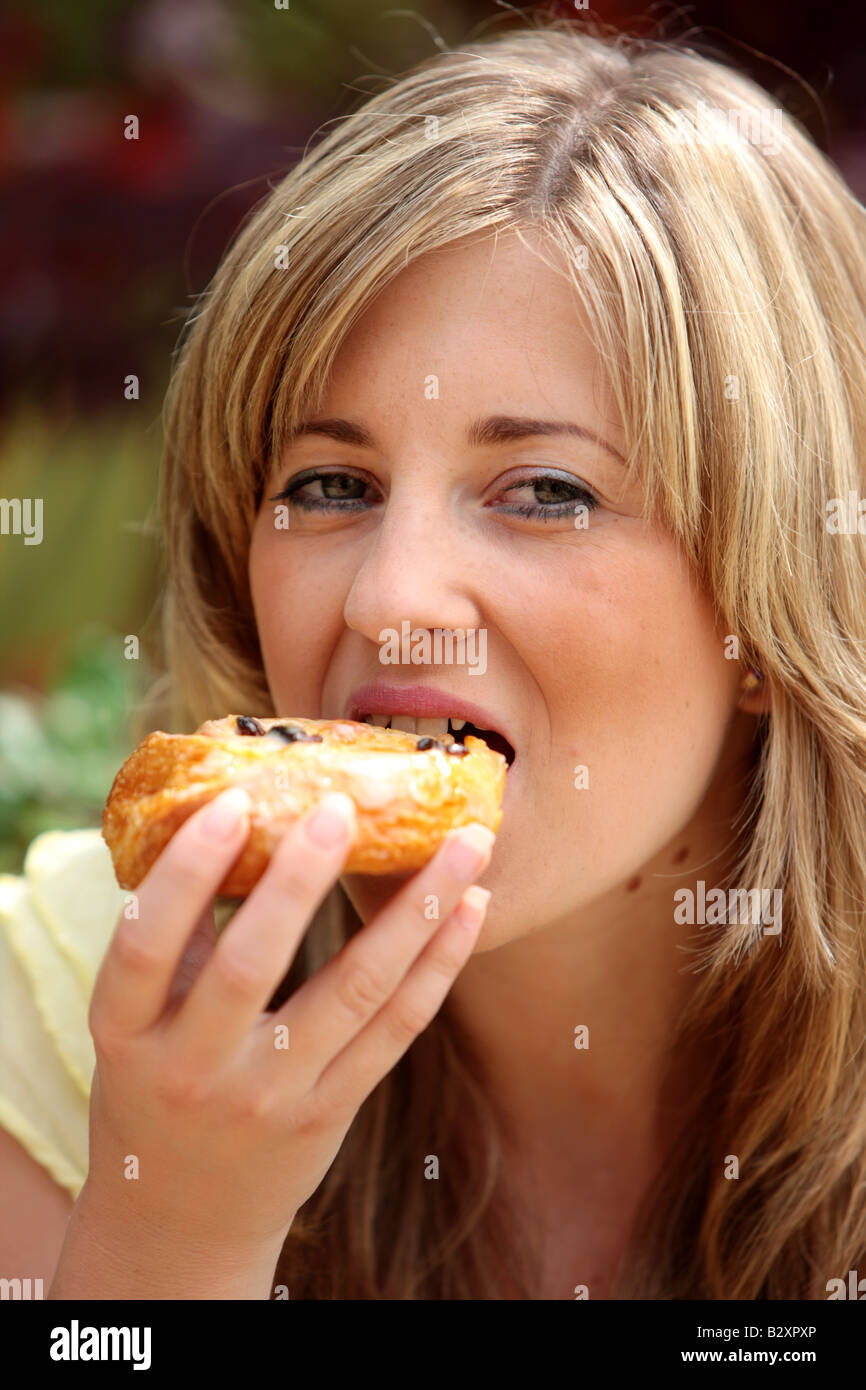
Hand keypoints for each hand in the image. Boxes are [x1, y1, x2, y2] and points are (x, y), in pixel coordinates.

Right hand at [76, 788, 493, 1279]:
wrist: (182, 1216)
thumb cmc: (156, 1082)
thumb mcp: (135, 1023)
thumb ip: (176, 939)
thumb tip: (232, 816)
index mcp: (127, 1035)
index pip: (146, 945)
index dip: (186, 873)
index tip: (234, 801)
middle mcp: (195, 1071)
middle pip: (250, 967)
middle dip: (299, 883)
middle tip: (343, 808)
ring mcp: (270, 1097)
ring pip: (352, 993)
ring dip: (415, 911)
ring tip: (464, 843)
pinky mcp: (331, 1113)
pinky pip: (395, 1029)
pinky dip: (437, 963)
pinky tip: (469, 907)